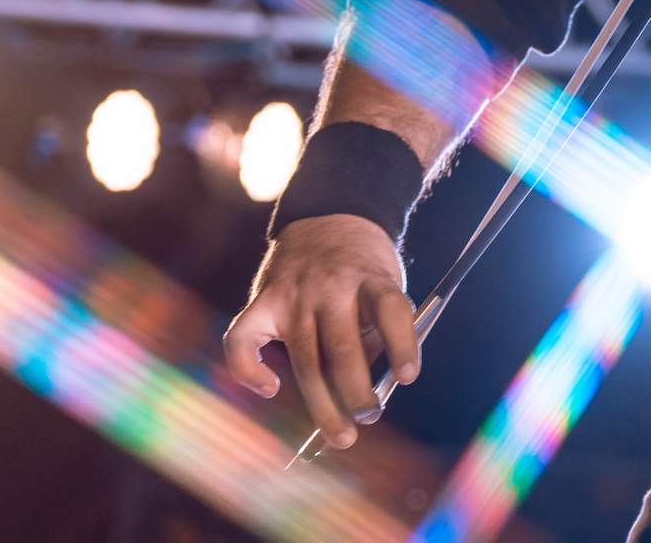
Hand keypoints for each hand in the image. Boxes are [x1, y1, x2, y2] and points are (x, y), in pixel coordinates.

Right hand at [221, 214, 419, 450]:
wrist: (329, 218)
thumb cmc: (363, 271)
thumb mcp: (383, 286)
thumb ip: (374, 333)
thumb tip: (364, 395)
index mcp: (372, 277)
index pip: (391, 309)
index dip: (402, 344)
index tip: (408, 377)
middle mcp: (331, 285)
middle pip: (342, 348)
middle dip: (356, 393)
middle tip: (367, 418)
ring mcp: (293, 293)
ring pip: (303, 358)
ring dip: (322, 403)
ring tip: (341, 434)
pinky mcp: (262, 300)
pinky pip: (243, 341)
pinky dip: (249, 371)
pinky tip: (270, 388)